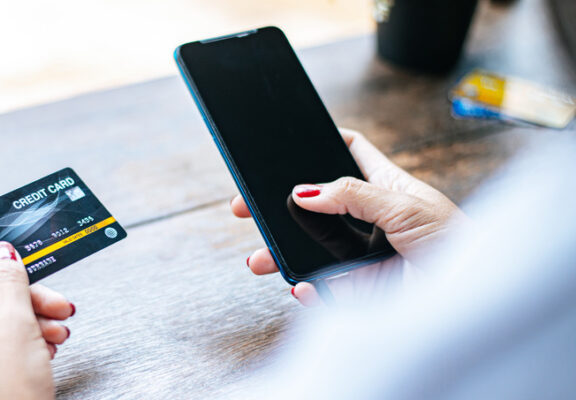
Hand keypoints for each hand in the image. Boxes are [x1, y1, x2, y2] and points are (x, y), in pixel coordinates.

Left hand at [0, 242, 74, 399]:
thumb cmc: (2, 395)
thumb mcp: (15, 323)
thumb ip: (9, 279)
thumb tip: (2, 253)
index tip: (6, 262)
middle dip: (21, 297)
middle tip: (51, 300)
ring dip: (28, 320)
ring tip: (57, 328)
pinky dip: (18, 343)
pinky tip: (46, 347)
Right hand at [232, 129, 466, 305]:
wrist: (473, 298)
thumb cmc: (457, 241)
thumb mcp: (406, 205)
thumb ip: (354, 195)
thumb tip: (304, 191)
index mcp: (384, 188)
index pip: (350, 155)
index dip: (322, 143)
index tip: (290, 141)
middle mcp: (367, 220)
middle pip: (313, 207)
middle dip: (278, 207)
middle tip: (245, 208)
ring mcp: (360, 255)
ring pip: (308, 250)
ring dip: (280, 253)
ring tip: (258, 259)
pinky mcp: (359, 289)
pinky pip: (323, 289)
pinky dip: (308, 290)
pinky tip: (302, 287)